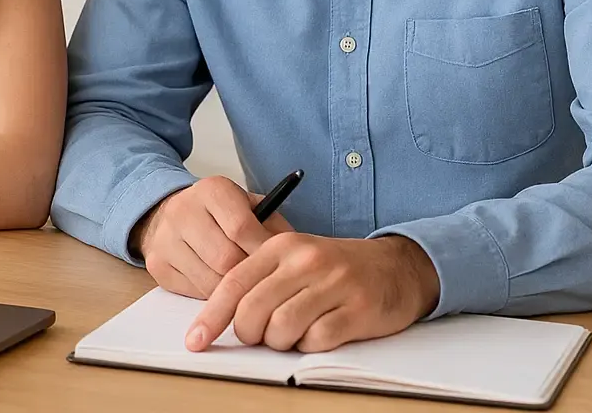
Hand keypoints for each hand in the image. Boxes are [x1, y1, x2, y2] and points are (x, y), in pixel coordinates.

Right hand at [131, 176, 292, 298]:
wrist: (172, 213)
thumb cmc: (222, 215)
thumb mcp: (250, 208)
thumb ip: (272, 227)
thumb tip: (293, 258)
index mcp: (211, 190)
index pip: (241, 228)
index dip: (262, 252)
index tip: (279, 265)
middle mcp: (183, 211)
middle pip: (224, 259)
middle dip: (249, 276)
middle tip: (263, 282)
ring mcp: (165, 239)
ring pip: (208, 281)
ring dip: (233, 292)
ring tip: (246, 287)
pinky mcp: (156, 264)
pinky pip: (191, 292)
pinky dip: (211, 296)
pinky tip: (221, 287)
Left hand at [186, 233, 438, 352]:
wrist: (395, 267)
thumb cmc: (335, 269)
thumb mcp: (293, 261)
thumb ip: (259, 281)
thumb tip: (222, 318)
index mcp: (281, 247)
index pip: (233, 284)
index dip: (210, 317)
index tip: (195, 341)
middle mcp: (305, 260)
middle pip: (253, 311)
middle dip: (250, 334)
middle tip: (261, 336)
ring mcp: (333, 284)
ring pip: (282, 329)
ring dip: (281, 342)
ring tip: (294, 332)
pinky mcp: (358, 309)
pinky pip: (316, 340)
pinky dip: (310, 345)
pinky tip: (319, 333)